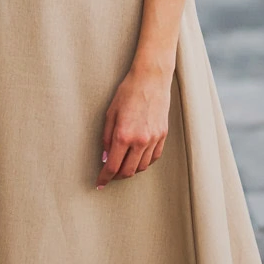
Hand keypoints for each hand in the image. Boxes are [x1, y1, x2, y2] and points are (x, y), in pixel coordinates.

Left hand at [99, 64, 171, 186]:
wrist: (151, 79)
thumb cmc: (128, 92)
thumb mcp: (110, 113)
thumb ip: (106, 138)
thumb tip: (105, 158)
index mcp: (123, 135)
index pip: (112, 166)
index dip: (104, 178)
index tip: (100, 184)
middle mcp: (140, 141)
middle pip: (128, 171)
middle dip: (117, 176)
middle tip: (110, 174)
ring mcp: (153, 139)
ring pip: (142, 167)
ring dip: (131, 170)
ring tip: (123, 164)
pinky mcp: (163, 135)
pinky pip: (154, 157)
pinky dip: (145, 162)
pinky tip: (138, 157)